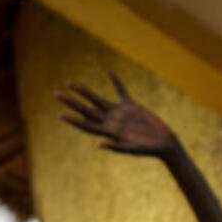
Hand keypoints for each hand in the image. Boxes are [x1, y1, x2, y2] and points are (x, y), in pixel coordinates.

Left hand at [56, 72, 178, 156]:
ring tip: (70, 83)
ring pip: (98, 100)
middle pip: (87, 111)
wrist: (165, 144)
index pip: (87, 125)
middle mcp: (111, 121)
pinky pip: (121, 91)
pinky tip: (108, 71)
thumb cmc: (149, 150)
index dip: (74, 120)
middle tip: (56, 94)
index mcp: (110, 132)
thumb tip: (98, 144)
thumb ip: (116, 147)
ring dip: (85, 92)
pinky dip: (116, 82)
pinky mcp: (131, 107)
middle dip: (72, 103)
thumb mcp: (133, 149)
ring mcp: (120, 113)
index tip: (60, 114)